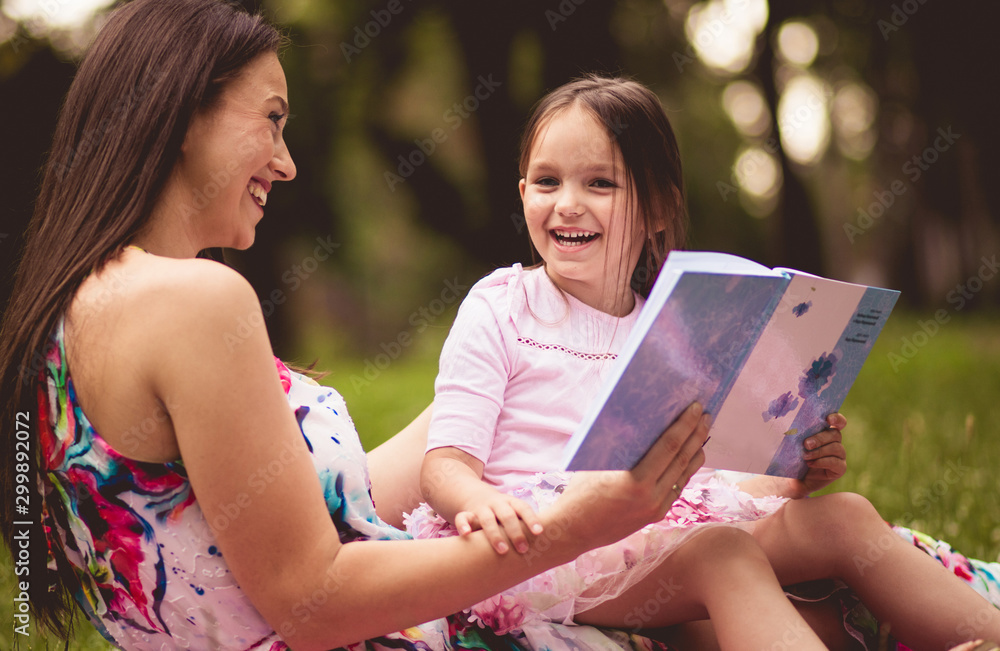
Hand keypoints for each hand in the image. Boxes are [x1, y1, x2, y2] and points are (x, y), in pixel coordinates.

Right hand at [455, 491, 543, 554]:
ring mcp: (481, 508)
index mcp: (511, 503)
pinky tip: (466, 534)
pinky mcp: (466, 513)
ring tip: (502, 550)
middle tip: (523, 549)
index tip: (539, 532)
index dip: (531, 519)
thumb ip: (525, 525)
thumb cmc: (502, 512)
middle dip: (515, 532)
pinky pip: (463, 518)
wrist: (474, 495)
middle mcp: (497, 504)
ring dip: (495, 534)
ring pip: (487, 519)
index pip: (523, 508)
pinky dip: (464, 525)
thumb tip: (550, 546)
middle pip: (507, 515)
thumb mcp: (513, 512)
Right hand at [550, 403, 708, 550]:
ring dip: (695, 452)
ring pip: (684, 475)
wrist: (573, 531)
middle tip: (706, 416)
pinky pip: (676, 488)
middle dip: (696, 435)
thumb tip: (636, 420)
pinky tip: (690, 458)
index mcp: (636, 481)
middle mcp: (651, 496)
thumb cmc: (579, 492)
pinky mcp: (655, 515)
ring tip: (703, 433)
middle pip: (682, 459)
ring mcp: (656, 508)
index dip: (685, 425)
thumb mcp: (597, 463)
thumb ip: (618, 445)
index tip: (696, 408)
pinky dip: (686, 470)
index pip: (669, 447)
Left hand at [793, 412, 846, 496]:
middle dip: (820, 438)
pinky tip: (811, 464)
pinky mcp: (839, 468)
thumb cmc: (791, 457)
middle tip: (806, 444)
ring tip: (805, 456)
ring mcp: (839, 455)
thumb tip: (788, 426)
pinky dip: (822, 462)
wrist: (792, 479)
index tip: (828, 419)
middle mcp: (835, 441)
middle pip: (835, 434)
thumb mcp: (792, 444)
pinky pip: (836, 463)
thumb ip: (796, 434)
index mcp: (825, 431)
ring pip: (836, 448)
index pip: (838, 421)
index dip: (836, 418)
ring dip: (819, 452)